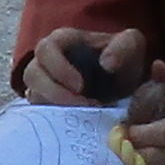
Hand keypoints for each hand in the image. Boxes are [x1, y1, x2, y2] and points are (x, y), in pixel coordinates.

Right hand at [18, 25, 147, 106]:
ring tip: (83, 116)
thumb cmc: (123, 58)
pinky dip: (54, 119)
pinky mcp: (44, 103)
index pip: (46, 50)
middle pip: (32, 74)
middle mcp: (45, 60)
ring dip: (55, 107)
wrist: (123, 83)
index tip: (81, 86)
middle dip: (54, 92)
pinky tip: (76, 123)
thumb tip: (106, 63)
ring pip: (33, 95)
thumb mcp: (131, 45)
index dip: (58, 68)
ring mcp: (41, 83)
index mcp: (61, 40)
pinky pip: (38, 112)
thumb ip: (124, 45)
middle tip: (82, 106)